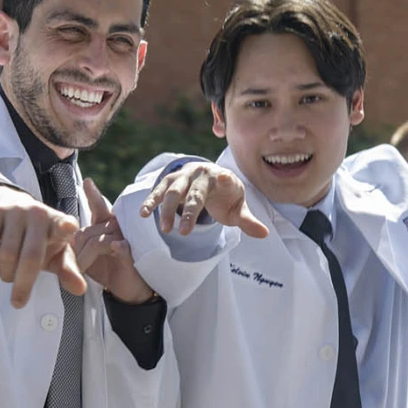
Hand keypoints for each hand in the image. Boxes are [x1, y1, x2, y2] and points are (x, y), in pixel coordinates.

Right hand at [0, 185, 85, 307]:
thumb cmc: (38, 236)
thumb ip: (68, 270)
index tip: (69, 227)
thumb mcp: (56, 251)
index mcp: (58, 223)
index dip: (66, 226)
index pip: (64, 225)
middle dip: (23, 284)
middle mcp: (38, 214)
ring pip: (7, 252)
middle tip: (18, 302)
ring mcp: (15, 212)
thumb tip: (80, 290)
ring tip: (8, 278)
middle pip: (31, 255)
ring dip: (6, 273)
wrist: (11, 204)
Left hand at [74, 178, 153, 303]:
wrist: (127, 291)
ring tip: (79, 271)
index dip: (93, 195)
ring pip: (98, 240)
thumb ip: (78, 245)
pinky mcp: (132, 253)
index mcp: (105, 225)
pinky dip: (116, 247)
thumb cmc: (106, 270)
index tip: (87, 182)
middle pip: (87, 231)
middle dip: (76, 251)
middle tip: (73, 267)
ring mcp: (125, 239)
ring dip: (84, 258)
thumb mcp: (88, 256)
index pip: (98, 207)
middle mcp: (115, 228)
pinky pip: (121, 246)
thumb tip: (65, 240)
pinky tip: (116, 247)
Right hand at [139, 161, 268, 237]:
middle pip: (194, 193)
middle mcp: (201, 173)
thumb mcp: (237, 207)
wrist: (208, 176)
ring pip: (173, 191)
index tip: (223, 177)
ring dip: (166, 210)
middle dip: (188, 212)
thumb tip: (264, 234)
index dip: (223, 179)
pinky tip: (143, 214)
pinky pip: (158, 190)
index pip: (223, 179)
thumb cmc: (225, 195)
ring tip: (165, 229)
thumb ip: (246, 221)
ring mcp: (183, 176)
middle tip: (183, 233)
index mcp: (222, 177)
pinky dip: (150, 201)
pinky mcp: (170, 180)